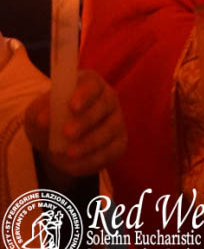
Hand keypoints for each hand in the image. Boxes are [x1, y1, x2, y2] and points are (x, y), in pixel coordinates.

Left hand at [25, 69, 126, 187]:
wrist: (57, 142)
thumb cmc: (50, 119)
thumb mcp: (38, 113)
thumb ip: (40, 112)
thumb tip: (43, 120)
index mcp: (90, 84)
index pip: (92, 85)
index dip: (84, 94)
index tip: (71, 107)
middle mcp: (108, 99)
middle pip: (104, 105)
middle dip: (86, 120)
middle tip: (67, 133)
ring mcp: (116, 120)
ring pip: (110, 129)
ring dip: (90, 142)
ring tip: (69, 153)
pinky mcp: (118, 142)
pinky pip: (110, 151)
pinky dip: (91, 159)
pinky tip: (73, 164)